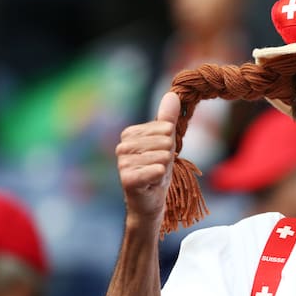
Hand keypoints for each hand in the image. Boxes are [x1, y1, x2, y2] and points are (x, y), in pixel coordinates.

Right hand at [116, 92, 179, 223]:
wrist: (149, 200)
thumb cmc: (157, 169)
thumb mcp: (166, 141)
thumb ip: (168, 118)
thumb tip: (173, 94)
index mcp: (129, 134)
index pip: (165, 128)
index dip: (170, 144)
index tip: (160, 155)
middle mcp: (122, 146)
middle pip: (165, 142)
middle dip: (169, 157)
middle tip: (159, 167)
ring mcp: (122, 163)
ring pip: (163, 157)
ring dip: (165, 168)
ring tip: (156, 175)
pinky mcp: (128, 179)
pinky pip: (157, 170)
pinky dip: (161, 176)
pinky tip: (153, 182)